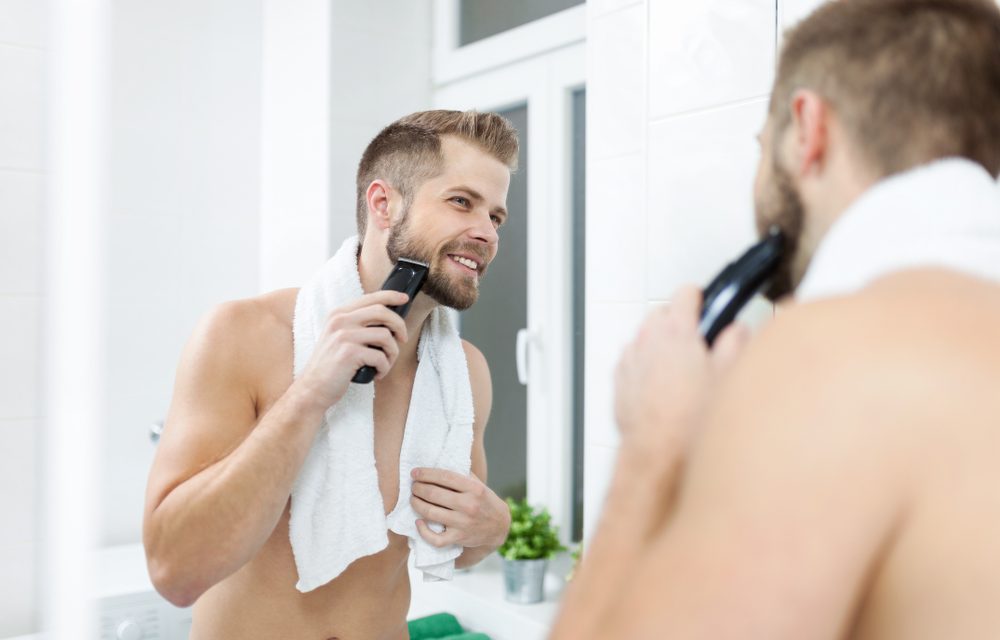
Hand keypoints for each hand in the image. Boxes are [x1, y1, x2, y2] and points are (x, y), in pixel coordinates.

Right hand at [294, 290, 409, 410]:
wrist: (312, 388)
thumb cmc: (330, 365)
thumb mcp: (338, 337)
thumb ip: (356, 325)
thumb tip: (388, 321)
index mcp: (338, 314)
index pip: (370, 298)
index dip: (391, 296)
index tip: (404, 299)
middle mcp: (340, 321)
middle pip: (382, 312)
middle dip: (399, 325)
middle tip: (402, 339)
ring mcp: (343, 336)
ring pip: (385, 335)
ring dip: (393, 352)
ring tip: (385, 363)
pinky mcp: (349, 353)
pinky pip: (380, 356)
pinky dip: (384, 367)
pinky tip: (377, 374)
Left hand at [410, 468, 510, 549]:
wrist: (499, 526)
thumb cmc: (484, 501)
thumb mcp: (478, 484)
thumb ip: (461, 475)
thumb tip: (437, 463)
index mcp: (474, 488)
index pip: (445, 477)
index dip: (426, 474)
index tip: (415, 472)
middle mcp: (469, 505)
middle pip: (434, 494)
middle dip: (418, 488)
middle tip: (413, 486)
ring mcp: (463, 523)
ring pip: (430, 513)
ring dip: (416, 504)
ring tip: (413, 499)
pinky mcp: (458, 538)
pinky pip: (435, 538)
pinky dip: (423, 531)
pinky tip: (418, 522)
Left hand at [614, 285, 749, 454]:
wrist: (658, 453)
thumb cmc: (689, 420)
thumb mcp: (727, 377)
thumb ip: (734, 344)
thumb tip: (737, 331)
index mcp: (677, 333)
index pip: (686, 294)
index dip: (699, 297)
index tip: (706, 306)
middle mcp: (648, 341)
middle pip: (661, 313)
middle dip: (678, 321)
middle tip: (697, 342)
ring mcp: (631, 360)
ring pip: (644, 337)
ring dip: (659, 344)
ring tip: (680, 368)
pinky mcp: (620, 381)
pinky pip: (632, 361)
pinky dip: (644, 365)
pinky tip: (661, 385)